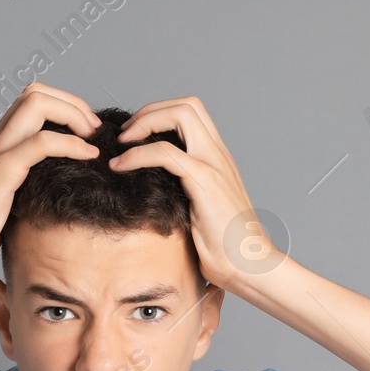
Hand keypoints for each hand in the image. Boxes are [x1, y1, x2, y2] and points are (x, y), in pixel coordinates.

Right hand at [0, 82, 101, 274]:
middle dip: (73, 103)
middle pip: (36, 92)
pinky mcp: (1, 170)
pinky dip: (71, 144)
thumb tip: (58, 185)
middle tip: (93, 131)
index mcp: (0, 142)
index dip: (65, 106)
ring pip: (37, 104)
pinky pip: (41, 143)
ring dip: (74, 114)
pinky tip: (87, 156)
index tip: (86, 132)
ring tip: (92, 137)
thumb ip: (28, 181)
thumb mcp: (10, 196)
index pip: (33, 100)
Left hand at [109, 96, 276, 288]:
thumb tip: (151, 192)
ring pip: (181, 115)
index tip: (134, 137)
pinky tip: (120, 167)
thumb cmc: (225, 247)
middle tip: (126, 135)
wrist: (249, 265)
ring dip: (144, 123)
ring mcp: (214, 164)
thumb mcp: (198, 211)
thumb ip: (182, 192)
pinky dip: (137, 154)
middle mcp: (218, 154)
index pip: (191, 114)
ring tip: (121, 144)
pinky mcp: (205, 182)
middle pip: (187, 105)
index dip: (159, 115)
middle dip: (150, 111)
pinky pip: (167, 153)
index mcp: (217, 158)